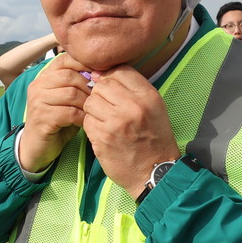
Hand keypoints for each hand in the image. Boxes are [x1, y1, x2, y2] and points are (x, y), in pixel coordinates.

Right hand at [18, 54, 90, 171]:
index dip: (84, 65)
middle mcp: (37, 86)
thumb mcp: (67, 99)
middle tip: (97, 99)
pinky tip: (84, 122)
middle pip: (70, 76)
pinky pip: (70, 112)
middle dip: (88, 87)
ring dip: (86, 103)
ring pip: (71, 94)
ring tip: (91, 111)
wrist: (38, 147)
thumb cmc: (57, 120)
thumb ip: (77, 85)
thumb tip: (101, 73)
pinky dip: (82, 117)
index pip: (64, 60)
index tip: (98, 76)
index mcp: (43, 77)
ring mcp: (38, 101)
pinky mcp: (42, 118)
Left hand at [83, 65, 179, 197]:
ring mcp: (116, 123)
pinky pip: (87, 120)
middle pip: (103, 85)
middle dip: (101, 93)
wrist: (154, 171)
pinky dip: (92, 125)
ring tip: (105, 119)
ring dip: (94, 109)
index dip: (112, 77)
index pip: (121, 71)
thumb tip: (101, 74)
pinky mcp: (102, 138)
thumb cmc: (154, 138)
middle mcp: (132, 107)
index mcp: (148, 97)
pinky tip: (103, 132)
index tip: (112, 88)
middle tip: (108, 107)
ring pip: (91, 102)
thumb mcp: (154, 107)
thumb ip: (132, 89)